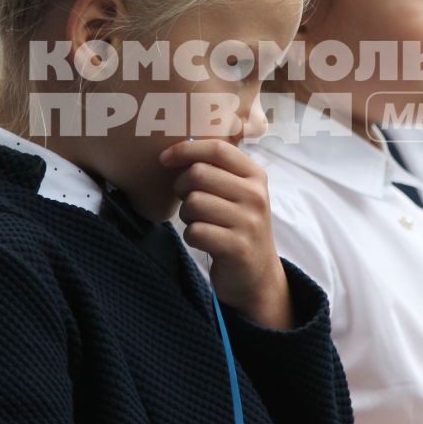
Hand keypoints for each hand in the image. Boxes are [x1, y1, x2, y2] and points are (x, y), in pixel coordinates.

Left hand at [160, 138, 291, 329]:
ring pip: (193, 202)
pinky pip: (195, 231)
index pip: (217, 148)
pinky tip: (204, 240)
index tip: (165, 159)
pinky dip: (191, 236)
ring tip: (199, 222)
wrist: (257, 275)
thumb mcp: (239, 193)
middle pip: (198, 174)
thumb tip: (177, 150)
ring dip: (186, 215)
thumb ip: (217, 169)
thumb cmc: (237, 227)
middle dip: (182, 187)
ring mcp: (249, 222)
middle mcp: (255, 196)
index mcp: (255, 176)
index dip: (186, 149)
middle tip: (189, 202)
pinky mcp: (237, 248)